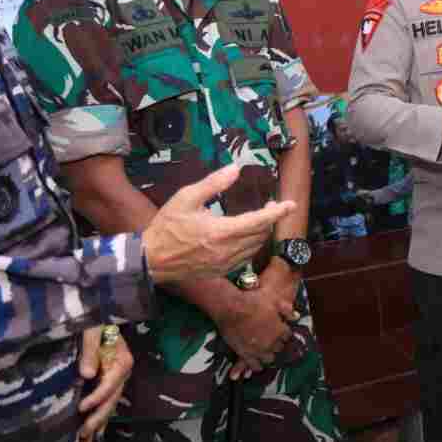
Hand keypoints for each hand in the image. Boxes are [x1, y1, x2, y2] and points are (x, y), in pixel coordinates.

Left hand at [77, 324, 132, 439]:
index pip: (110, 385)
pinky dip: (99, 412)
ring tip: (85, 435)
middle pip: (112, 398)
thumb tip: (87, 374)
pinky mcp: (108, 380)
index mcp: (122, 361)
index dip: (97, 398)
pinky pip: (105, 399)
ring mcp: (117, 378)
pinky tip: (92, 427)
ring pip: (110, 402)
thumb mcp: (91, 332)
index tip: (81, 407)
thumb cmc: (96, 324)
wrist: (98, 320)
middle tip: (84, 432)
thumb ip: (89, 351)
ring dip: (99, 419)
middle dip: (99, 416)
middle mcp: (123, 372)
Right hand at [141, 164, 294, 283]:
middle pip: (260, 234)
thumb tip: (235, 169)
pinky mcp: (220, 272)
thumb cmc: (167, 226)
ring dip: (262, 233)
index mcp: (221, 231)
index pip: (259, 221)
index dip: (277, 212)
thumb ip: (213, 184)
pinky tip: (246, 237)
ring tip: (260, 219)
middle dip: (270, 219)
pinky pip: (245, 258)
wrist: (151, 259)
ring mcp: (225, 264)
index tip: (291, 204)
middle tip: (271, 205)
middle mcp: (227, 250)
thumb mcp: (186, 198)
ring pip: (254, 248)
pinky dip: (251, 246)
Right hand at [214, 272, 299, 376]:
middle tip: (272, 340)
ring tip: (265, 351)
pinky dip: (257, 366)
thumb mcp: (273, 300)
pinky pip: (255, 365)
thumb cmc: (253, 301)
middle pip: (279, 348)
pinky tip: (258, 364)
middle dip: (277, 344)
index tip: (281, 331)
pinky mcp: (245, 354)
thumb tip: (297, 316)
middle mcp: (271, 342)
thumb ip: (286, 309)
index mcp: (280, 330)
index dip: (283, 333)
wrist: (231, 307)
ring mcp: (258, 350)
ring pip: (269, 358)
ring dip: (269, 355)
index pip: (287, 336)